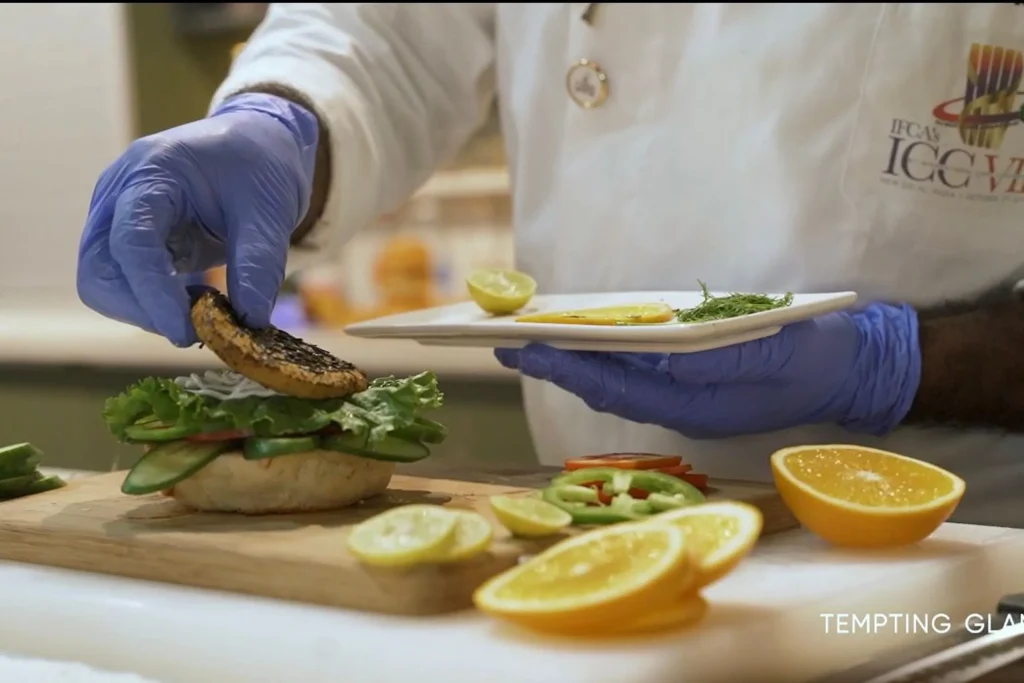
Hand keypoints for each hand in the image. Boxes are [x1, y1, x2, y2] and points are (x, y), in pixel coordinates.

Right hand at [76, 93, 317, 345]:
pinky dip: (155, 304)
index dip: (153, 294)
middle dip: (143, 311)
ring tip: (205, 310)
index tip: (186, 332)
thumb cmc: (261, 165)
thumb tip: (249, 323)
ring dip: (148, 311)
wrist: (257, 143)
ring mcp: (115, 217)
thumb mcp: (270, 211)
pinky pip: (124, 284)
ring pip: (105, 284)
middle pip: (99, 272)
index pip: (131, 241)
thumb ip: (259, 264)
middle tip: (199, 330)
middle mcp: (119, 194)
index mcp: (151, 172)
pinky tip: (197, 301)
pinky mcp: (126, 239)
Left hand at [495, 303, 921, 437]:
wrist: (853, 367)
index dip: (563, 366)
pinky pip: (637, 371)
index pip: (610, 386)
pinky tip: (585, 338)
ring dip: (573, 359)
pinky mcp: (694, 381)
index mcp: (690, 405)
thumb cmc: (808, 356)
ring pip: (616, 379)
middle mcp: (678, 406)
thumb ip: (703, 359)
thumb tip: (644, 353)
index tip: (521, 347)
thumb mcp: (758, 353)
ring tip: (531, 338)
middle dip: (553, 364)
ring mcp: (685, 395)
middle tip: (502, 342)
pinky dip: (605, 355)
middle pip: (603, 385)